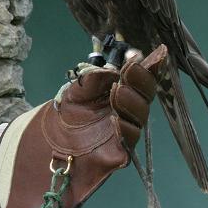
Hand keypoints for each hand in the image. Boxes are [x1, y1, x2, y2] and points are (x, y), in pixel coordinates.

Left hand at [0, 45, 165, 207]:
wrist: (50, 143)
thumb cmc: (69, 114)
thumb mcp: (77, 91)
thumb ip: (93, 80)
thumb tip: (111, 70)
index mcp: (122, 94)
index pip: (141, 80)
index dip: (151, 68)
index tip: (158, 53)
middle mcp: (128, 113)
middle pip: (144, 97)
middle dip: (140, 81)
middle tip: (132, 68)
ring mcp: (125, 133)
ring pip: (138, 118)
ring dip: (131, 102)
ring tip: (120, 89)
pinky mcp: (119, 154)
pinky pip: (127, 143)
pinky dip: (124, 130)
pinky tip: (118, 120)